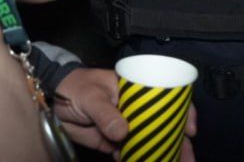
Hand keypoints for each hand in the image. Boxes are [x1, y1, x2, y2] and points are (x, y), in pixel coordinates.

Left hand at [52, 68, 197, 159]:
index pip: (167, 98)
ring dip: (161, 154)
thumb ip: (105, 113)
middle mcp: (136, 108)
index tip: (190, 130)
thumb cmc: (76, 87)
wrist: (53, 100)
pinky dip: (140, 159)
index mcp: (136, 90)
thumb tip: (122, 133)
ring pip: (149, 141)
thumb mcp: (91, 95)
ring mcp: (126, 125)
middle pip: (162, 124)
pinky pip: (131, 152)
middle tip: (188, 159)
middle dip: (178, 142)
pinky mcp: (114, 141)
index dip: (183, 113)